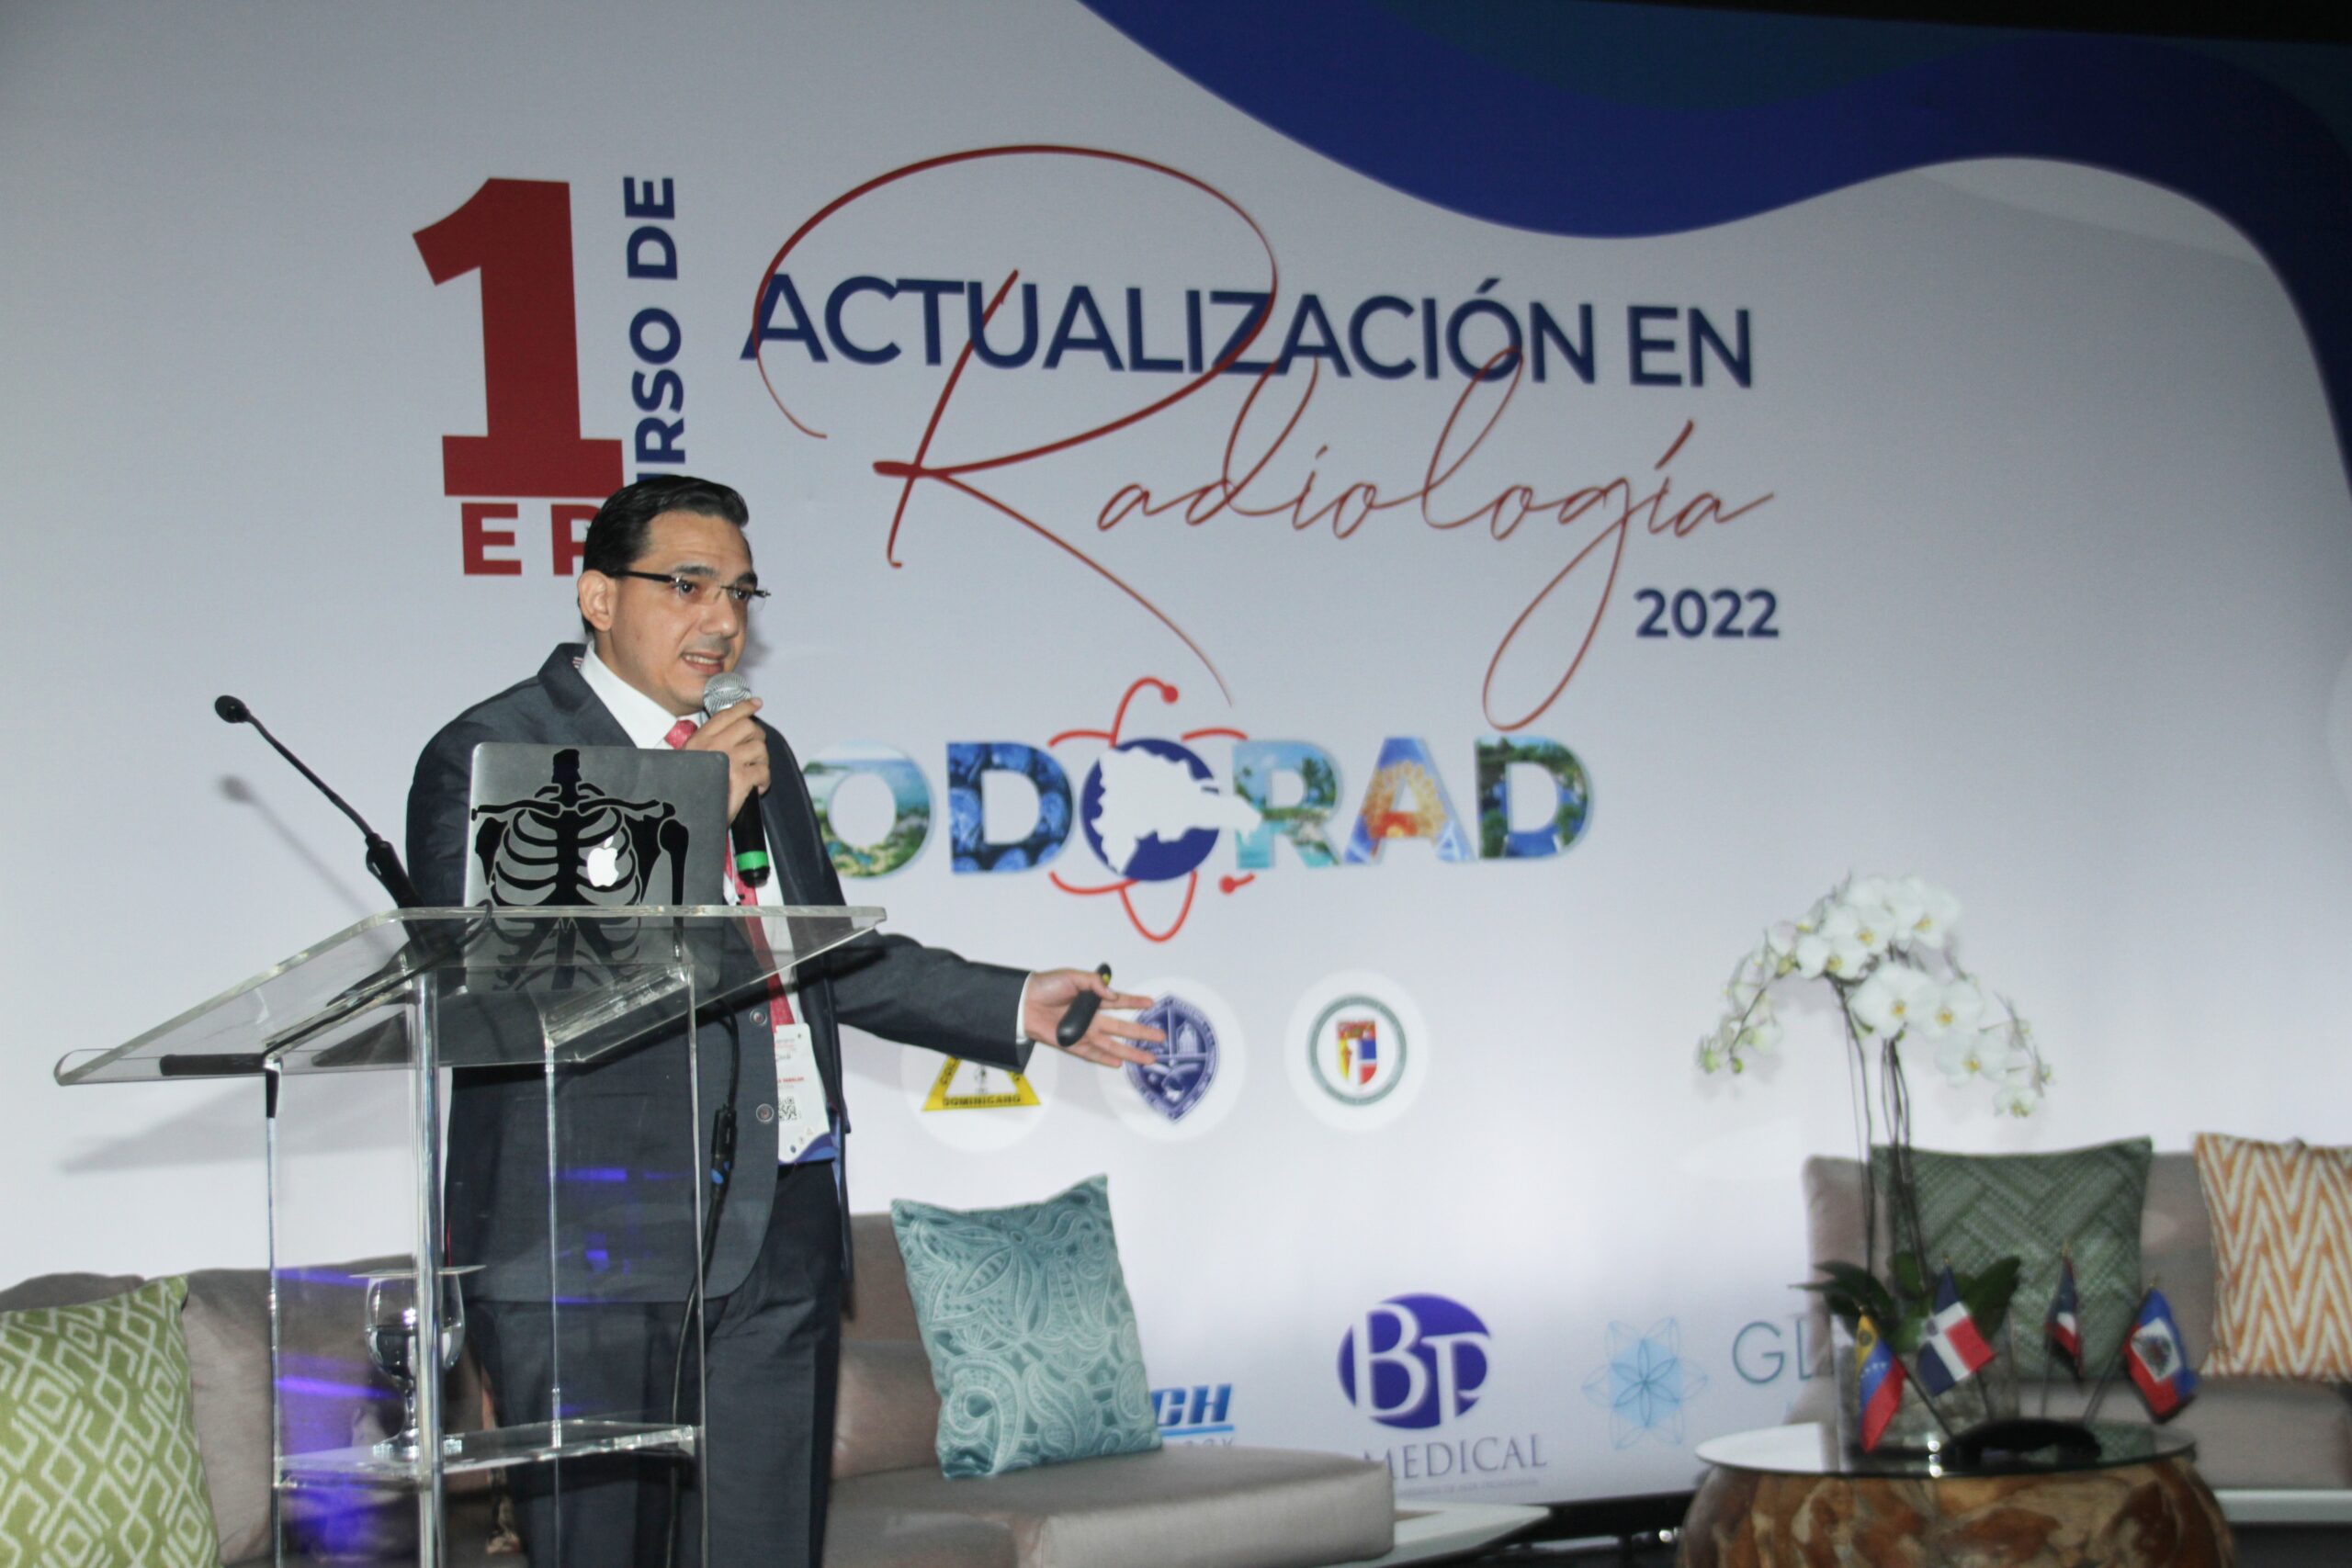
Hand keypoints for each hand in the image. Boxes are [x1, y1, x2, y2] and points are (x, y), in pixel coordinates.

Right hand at [685, 700, 769, 818]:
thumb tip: (733, 733)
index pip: (726, 714)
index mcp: (699, 740)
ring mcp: (729, 761)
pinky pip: (764, 771)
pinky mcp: (741, 779)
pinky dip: (764, 780)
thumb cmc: (690, 790)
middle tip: (755, 751)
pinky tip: (755, 788)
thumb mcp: (690, 760)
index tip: (755, 704)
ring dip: (762, 761)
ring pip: (760, 748)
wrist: (688, 816)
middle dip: (757, 737)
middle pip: (749, 727)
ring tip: (753, 773)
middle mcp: (714, 746)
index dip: (744, 707)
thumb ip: (708, 745)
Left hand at [1022, 969, 1162, 1067]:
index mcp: (1093, 998)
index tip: (1151, 1003)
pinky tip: (1120, 1063)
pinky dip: (1106, 1058)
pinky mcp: (1073, 1044)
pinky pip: (1093, 1053)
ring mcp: (1084, 1032)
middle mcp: (1091, 1017)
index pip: (1119, 1002)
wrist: (1024, 1001)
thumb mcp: (1073, 976)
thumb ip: (1094, 984)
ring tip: (1149, 1057)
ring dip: (1131, 1051)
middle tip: (1160, 1037)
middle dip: (1142, 1033)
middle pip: (1122, 1027)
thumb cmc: (1046, 986)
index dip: (1135, 1002)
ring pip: (1113, 1044)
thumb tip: (1113, 995)